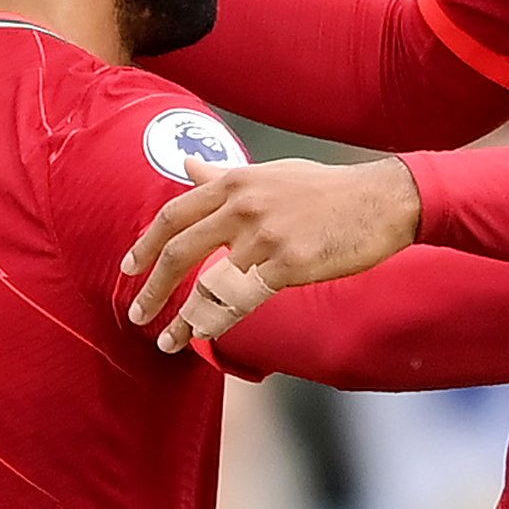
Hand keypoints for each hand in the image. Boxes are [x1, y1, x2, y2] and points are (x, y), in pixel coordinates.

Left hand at [126, 158, 421, 347]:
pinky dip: (218, 322)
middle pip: (179, 250)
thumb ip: (224, 176)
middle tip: (137, 314)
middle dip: (152, 287)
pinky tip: (205, 336)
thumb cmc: (326, 189)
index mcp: (235, 183)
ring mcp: (264, 235)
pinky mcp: (288, 264)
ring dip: (184, 318)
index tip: (129, 268)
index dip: (145, 245)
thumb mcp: (270, 174)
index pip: (174, 215)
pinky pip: (242, 300)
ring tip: (169, 341)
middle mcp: (243, 206)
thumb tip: (188, 166)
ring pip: (208, 284)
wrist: (380, 201)